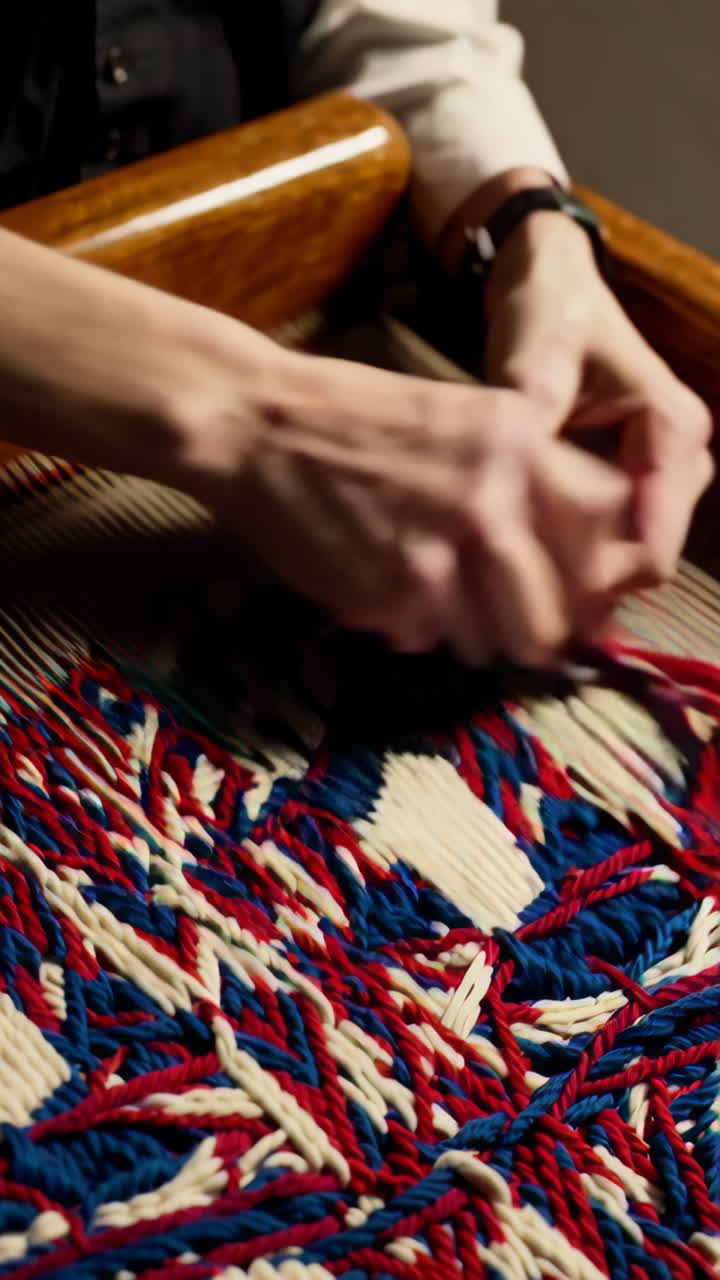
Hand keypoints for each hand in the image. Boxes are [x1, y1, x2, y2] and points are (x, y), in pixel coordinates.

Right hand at [205, 346, 641, 664]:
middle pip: (559, 610)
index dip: (593, 572)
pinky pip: (430, 642)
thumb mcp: (463, 418)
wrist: (258, 426)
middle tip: (518, 634)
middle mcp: (494, 500)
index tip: (575, 590)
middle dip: (539, 632)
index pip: (604, 529)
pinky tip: (388, 597)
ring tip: (443, 611)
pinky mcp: (393, 596)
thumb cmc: (355, 417)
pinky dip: (415, 633)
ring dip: (476, 639)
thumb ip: (525, 474)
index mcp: (521, 443)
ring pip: (498, 641)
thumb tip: (572, 555)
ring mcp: (444, 553)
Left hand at [483, 210, 713, 588]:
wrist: (550, 283)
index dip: (596, 586)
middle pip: (643, 559)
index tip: (533, 603)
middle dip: (584, 587)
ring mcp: (664, 472)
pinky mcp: (640, 479)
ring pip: (629, 555)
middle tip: (512, 599)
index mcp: (672, 427)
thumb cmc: (546, 313)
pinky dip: (576, 554)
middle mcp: (683, 456)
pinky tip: (524, 558)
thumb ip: (536, 422)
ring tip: (511, 581)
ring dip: (578, 576)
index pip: (653, 543)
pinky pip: (616, 538)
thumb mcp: (535, 360)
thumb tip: (522, 481)